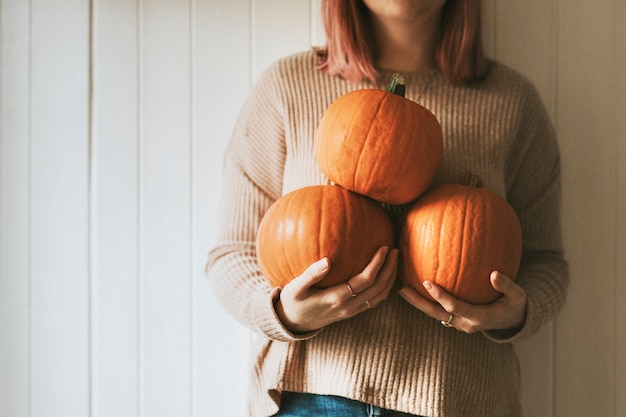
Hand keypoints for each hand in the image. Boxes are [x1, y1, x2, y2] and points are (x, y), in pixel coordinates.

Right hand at [275, 246, 398, 332]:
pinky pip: (375, 300)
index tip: (384, 247)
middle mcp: (348, 306)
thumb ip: (311, 274)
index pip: (365, 280)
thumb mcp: (296, 287)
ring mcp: (352, 311)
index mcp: (337, 298)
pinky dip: (385, 287)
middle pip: (379, 288)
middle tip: (396, 250)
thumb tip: (327, 260)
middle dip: (390, 268)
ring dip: (390, 278)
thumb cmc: (292, 301)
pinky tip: (385, 274)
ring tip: (395, 260)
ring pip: (380, 295)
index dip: (378, 264)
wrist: (293, 323)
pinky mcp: (352, 312)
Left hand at [398, 271, 526, 332]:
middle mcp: (465, 324)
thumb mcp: (517, 295)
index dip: (440, 296)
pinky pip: (438, 311)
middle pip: (436, 313)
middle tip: (402, 288)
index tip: (427, 282)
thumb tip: (494, 274)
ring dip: (417, 303)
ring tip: (401, 288)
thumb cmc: (515, 304)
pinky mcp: (456, 320)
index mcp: (478, 317)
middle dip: (418, 302)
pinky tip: (414, 287)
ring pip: (434, 314)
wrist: (514, 320)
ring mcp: (459, 324)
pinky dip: (426, 301)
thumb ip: (506, 285)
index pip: (454, 307)